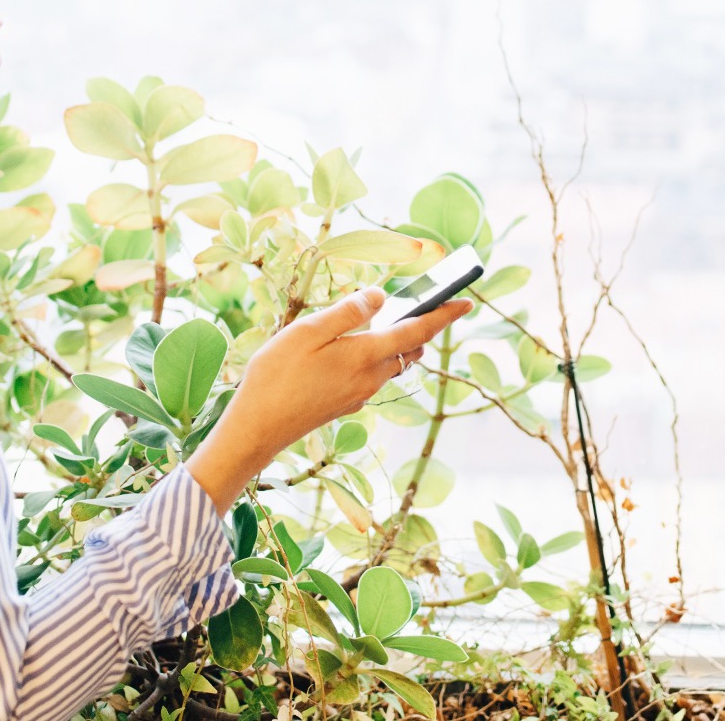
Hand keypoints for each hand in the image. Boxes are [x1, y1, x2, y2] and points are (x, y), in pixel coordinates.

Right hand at [188, 288, 471, 510]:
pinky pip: (372, 377)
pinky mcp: (345, 405)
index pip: (418, 332)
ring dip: (398, 345)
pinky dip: (375, 359)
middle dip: (422, 328)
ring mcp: (359, 395)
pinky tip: (351, 349)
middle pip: (409, 350)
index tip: (467, 302)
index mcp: (366, 355)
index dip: (444, 315)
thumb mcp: (308, 332)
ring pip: (392, 365)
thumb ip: (348, 313)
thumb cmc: (276, 376)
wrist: (257, 429)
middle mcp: (371, 378)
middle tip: (423, 305)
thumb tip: (381, 296)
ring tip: (387, 322)